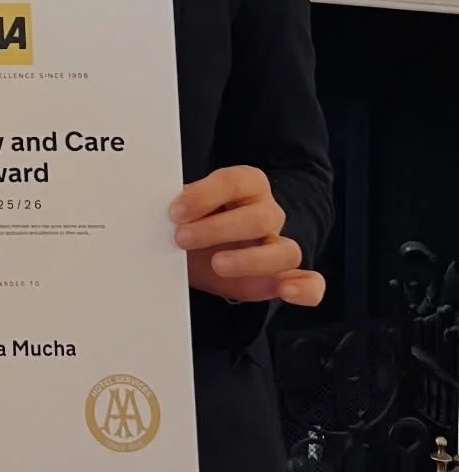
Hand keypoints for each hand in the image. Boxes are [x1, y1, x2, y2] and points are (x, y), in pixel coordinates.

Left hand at [171, 165, 324, 306]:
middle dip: (217, 229)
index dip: (205, 195)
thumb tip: (161, 210)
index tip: (175, 211)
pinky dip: (304, 287)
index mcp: (244, 185)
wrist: (192, 253)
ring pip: (286, 250)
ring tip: (218, 265)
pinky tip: (286, 291)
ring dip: (251, 260)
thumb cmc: (188, 225)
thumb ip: (177, 207)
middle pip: (259, 217)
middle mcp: (266, 212)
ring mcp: (278, 244)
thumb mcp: (179, 211)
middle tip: (182, 238)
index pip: (235, 181)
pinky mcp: (283, 276)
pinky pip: (311, 281)